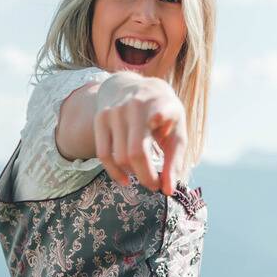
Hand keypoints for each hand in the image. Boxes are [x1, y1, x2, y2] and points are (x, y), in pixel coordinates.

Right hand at [94, 75, 186, 195]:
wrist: (129, 86)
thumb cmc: (161, 114)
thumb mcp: (176, 129)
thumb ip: (174, 160)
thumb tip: (168, 191)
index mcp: (160, 103)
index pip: (160, 111)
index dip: (160, 115)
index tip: (159, 119)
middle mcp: (134, 105)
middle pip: (136, 152)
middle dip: (147, 176)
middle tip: (155, 185)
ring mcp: (114, 111)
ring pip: (119, 157)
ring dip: (133, 174)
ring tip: (144, 176)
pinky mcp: (100, 119)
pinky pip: (103, 154)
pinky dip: (114, 172)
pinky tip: (124, 180)